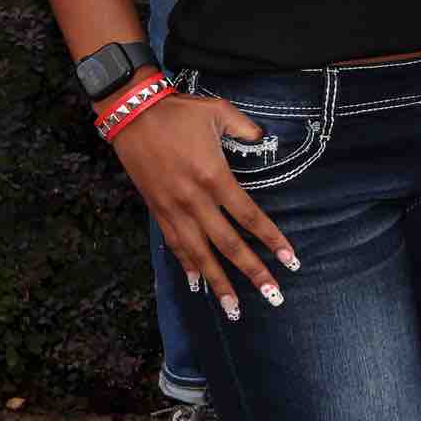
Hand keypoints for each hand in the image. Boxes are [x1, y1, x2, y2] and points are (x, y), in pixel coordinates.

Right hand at [112, 94, 297, 321]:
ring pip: (200, 254)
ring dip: (218, 282)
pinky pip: (175, 244)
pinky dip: (187, 265)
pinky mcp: (156, 210)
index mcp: (214, 177)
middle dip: (251, 272)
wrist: (131, 113)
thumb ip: (246, 129)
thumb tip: (264, 140)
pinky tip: (198, 284)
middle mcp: (194, 200)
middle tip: (273, 296)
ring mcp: (173, 209)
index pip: (249, 216)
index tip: (289, 260)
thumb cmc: (178, 111)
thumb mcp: (219, 112)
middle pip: (228, 244)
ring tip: (234, 308)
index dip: (271, 240)